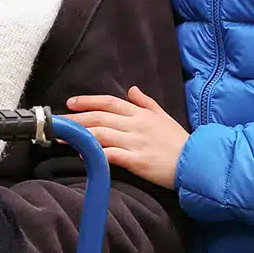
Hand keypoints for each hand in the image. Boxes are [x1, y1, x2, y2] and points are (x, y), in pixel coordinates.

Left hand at [66, 86, 189, 187]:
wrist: (196, 162)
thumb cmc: (179, 141)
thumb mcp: (164, 116)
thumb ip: (146, 102)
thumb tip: (132, 89)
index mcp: (141, 114)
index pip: (109, 102)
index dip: (88, 101)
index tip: (71, 103)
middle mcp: (136, 125)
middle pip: (99, 117)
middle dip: (75, 119)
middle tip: (57, 123)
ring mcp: (136, 142)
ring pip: (101, 134)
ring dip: (79, 135)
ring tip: (62, 138)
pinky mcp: (137, 160)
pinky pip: (111, 155)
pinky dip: (95, 154)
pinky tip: (83, 156)